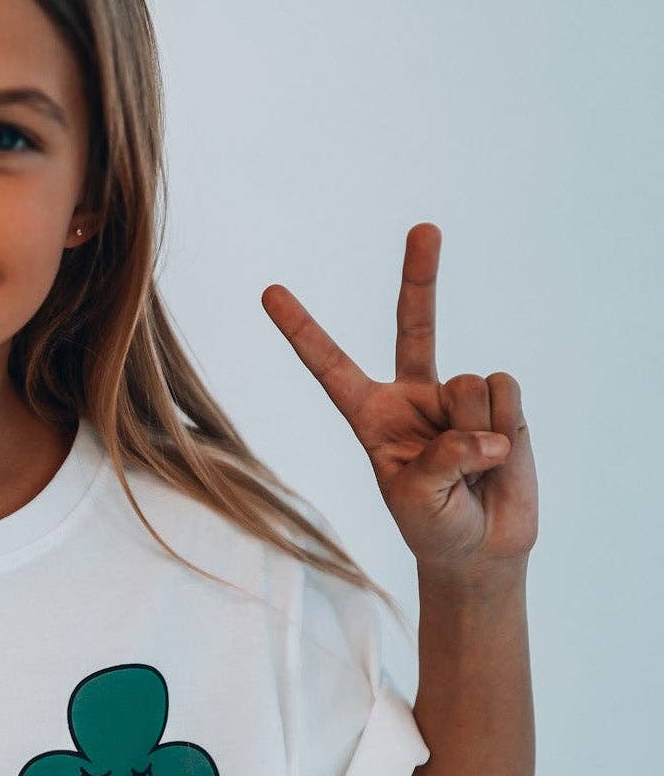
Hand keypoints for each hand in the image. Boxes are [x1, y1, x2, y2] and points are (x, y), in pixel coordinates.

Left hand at [261, 222, 536, 580]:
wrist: (482, 548)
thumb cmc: (433, 525)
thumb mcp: (416, 500)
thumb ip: (441, 460)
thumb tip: (486, 433)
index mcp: (371, 415)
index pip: (330, 366)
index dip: (302, 331)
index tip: (269, 291)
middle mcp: (414, 394)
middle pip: (416, 324)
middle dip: (421, 275)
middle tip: (425, 227)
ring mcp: (458, 395)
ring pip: (467, 384)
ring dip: (476, 433)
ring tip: (474, 469)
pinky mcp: (502, 402)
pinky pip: (505, 393)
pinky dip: (506, 429)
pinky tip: (500, 456)